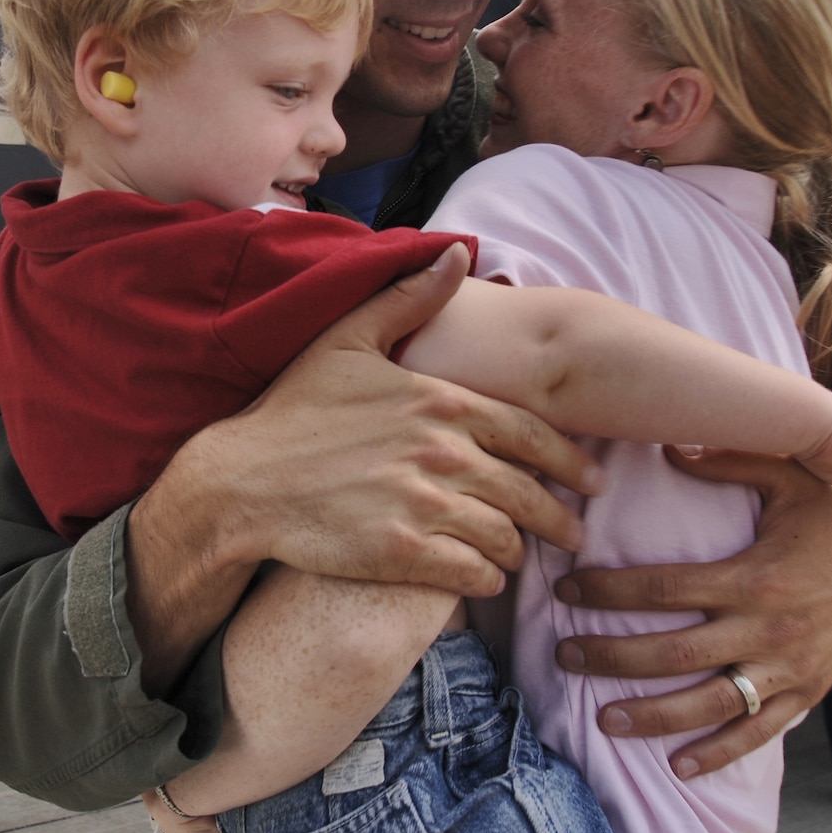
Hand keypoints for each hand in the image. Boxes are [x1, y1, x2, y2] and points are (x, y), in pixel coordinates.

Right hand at [127, 246, 601, 691]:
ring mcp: (423, 506)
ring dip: (520, 551)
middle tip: (574, 533)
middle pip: (528, 493)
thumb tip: (457, 252)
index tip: (590, 480)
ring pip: (505, 538)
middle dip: (560, 519)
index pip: (532, 435)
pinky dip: (487, 581)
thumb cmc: (294, 411)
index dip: (570, 461)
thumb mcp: (348, 340)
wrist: (241, 481)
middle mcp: (441, 453)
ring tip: (521, 557)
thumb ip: (409, 300)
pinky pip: (473, 575)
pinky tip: (484, 579)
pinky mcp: (401, 554)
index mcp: (440, 402)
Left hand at [554, 450, 831, 778]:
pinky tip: (678, 766)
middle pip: (674, 653)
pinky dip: (719, 753)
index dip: (609, 591)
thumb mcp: (791, 478)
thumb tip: (668, 445)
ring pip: (710, 703)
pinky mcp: (806, 693)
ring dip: (654, 716)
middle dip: (613, 658)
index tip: (566, 589)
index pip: (665, 589)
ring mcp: (787, 668)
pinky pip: (758, 732)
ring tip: (604, 721)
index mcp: (753, 577)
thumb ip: (730, 460)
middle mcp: (766, 629)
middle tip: (565, 657)